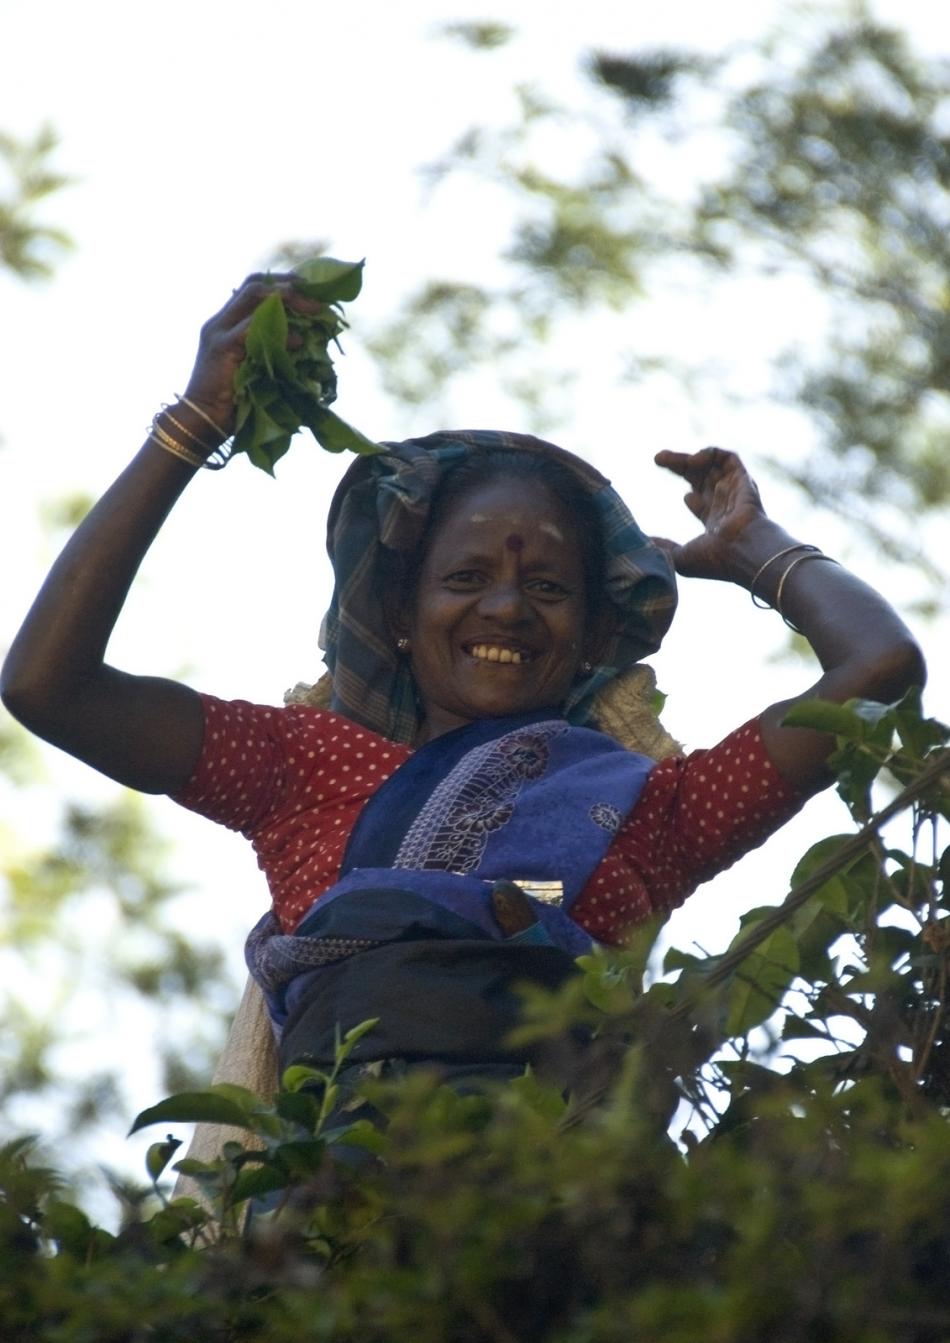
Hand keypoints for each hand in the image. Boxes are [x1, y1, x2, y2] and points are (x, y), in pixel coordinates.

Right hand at [180, 274, 321, 437]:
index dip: (281, 283)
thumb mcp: (255, 367)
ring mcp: (219, 332)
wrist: (203, 420)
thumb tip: (306, 342)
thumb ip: (270, 349)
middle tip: (318, 298)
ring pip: (253, 297)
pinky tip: (297, 341)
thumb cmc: (232, 401)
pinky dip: (279, 332)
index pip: (253, 288)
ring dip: (288, 301)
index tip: (309, 288)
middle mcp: (220, 321)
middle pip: (255, 285)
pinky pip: (252, 329)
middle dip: (289, 286)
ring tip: (314, 311)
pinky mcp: (222, 348)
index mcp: (226, 323)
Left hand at [653, 447, 766, 581]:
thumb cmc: (715, 561)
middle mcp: (725, 504)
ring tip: (662, 458)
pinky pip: (728, 458)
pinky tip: (692, 461)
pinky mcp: (742, 478)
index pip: (703, 502)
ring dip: (686, 458)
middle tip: (657, 458)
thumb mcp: (679, 558)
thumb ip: (662, 548)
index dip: (689, 495)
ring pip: (710, 465)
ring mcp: (734, 490)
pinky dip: (710, 453)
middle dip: (679, 467)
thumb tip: (641, 543)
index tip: (683, 497)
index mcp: (715, 522)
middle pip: (701, 478)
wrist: (742, 552)